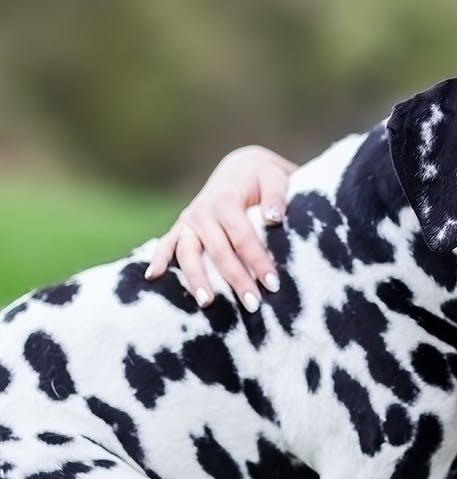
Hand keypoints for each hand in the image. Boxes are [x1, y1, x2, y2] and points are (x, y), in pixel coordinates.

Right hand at [145, 145, 296, 311]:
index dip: (257, 261)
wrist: (241, 168)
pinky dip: (157, 259)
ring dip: (197, 279)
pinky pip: (166, 244)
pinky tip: (152, 277)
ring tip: (207, 303)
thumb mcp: (274, 178)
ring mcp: (189, 220)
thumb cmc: (262, 178)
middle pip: (219, 251)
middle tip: (252, 304)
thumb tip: (272, 218)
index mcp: (226, 200)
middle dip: (236, 279)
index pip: (243, 237)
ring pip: (188, 253)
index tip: (273, 284)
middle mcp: (203, 211)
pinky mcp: (181, 227)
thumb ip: (275, 197)